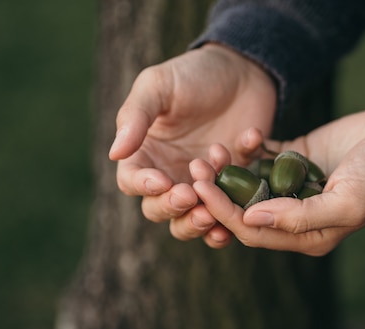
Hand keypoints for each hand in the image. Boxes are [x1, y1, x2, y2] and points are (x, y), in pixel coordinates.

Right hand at [110, 43, 276, 245]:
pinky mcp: (234, 187)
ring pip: (194, 221)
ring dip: (202, 222)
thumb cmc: (192, 75)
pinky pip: (236, 201)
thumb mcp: (159, 86)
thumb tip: (114, 153)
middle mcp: (170, 176)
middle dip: (174, 209)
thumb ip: (136, 117)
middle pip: (160, 210)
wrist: (242, 70)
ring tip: (214, 212)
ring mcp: (203, 186)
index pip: (132, 182)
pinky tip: (250, 139)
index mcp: (145, 155)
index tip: (161, 181)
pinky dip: (244, 186)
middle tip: (192, 197)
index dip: (144, 187)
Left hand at [189, 106, 364, 255]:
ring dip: (229, 169)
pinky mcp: (295, 159)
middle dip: (218, 192)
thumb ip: (299, 217)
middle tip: (196, 168)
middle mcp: (295, 215)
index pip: (252, 232)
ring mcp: (293, 187)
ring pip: (248, 184)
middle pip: (243, 210)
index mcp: (306, 236)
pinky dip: (251, 148)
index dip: (223, 213)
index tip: (201, 188)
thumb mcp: (347, 202)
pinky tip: (247, 136)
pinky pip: (264, 157)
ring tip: (214, 149)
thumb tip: (250, 220)